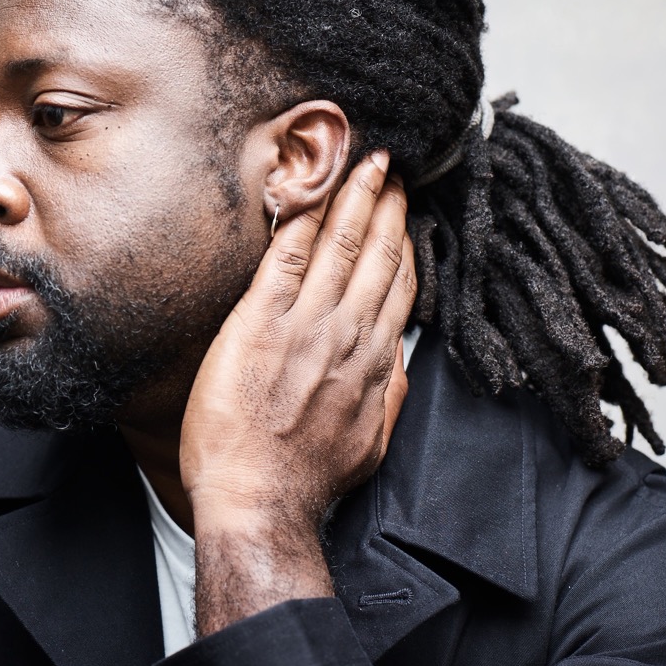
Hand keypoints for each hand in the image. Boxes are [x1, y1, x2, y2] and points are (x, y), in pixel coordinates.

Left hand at [180, 149, 415, 632]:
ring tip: (365, 162)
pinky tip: (310, 190)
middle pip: (376, 256)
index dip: (405, 242)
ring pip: (338, 247)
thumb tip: (399, 362)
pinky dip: (302, 221)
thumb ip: (389, 396)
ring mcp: (303, 327)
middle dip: (387, 204)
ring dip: (354, 198)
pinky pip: (284, 259)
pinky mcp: (258, 325)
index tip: (408, 211)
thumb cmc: (308, 481)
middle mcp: (345, 336)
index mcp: (373, 362)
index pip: (398, 286)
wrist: (259, 503)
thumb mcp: (370, 444)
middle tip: (393, 165)